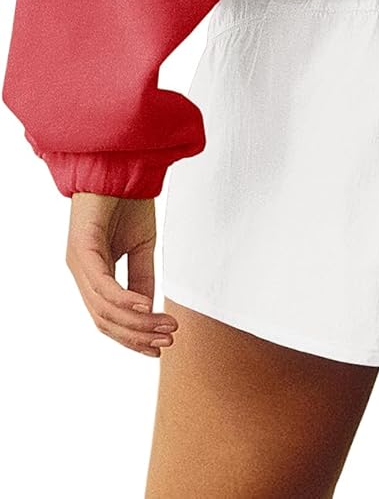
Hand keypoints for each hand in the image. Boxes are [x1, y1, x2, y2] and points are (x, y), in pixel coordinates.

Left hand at [65, 192, 178, 356]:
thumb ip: (142, 277)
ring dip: (137, 322)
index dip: (133, 337)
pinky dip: (124, 298)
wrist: (122, 165)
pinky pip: (102, 283)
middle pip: (105, 321)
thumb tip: (148, 311)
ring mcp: (78, 262)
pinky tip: (145, 305)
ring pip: (103, 309)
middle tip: (166, 341)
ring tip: (163, 328)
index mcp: (93, 274)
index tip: (158, 347)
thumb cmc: (127, 201)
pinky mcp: (81, 248)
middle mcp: (81, 272)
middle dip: (137, 336)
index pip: (108, 319)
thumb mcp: (142, 246)